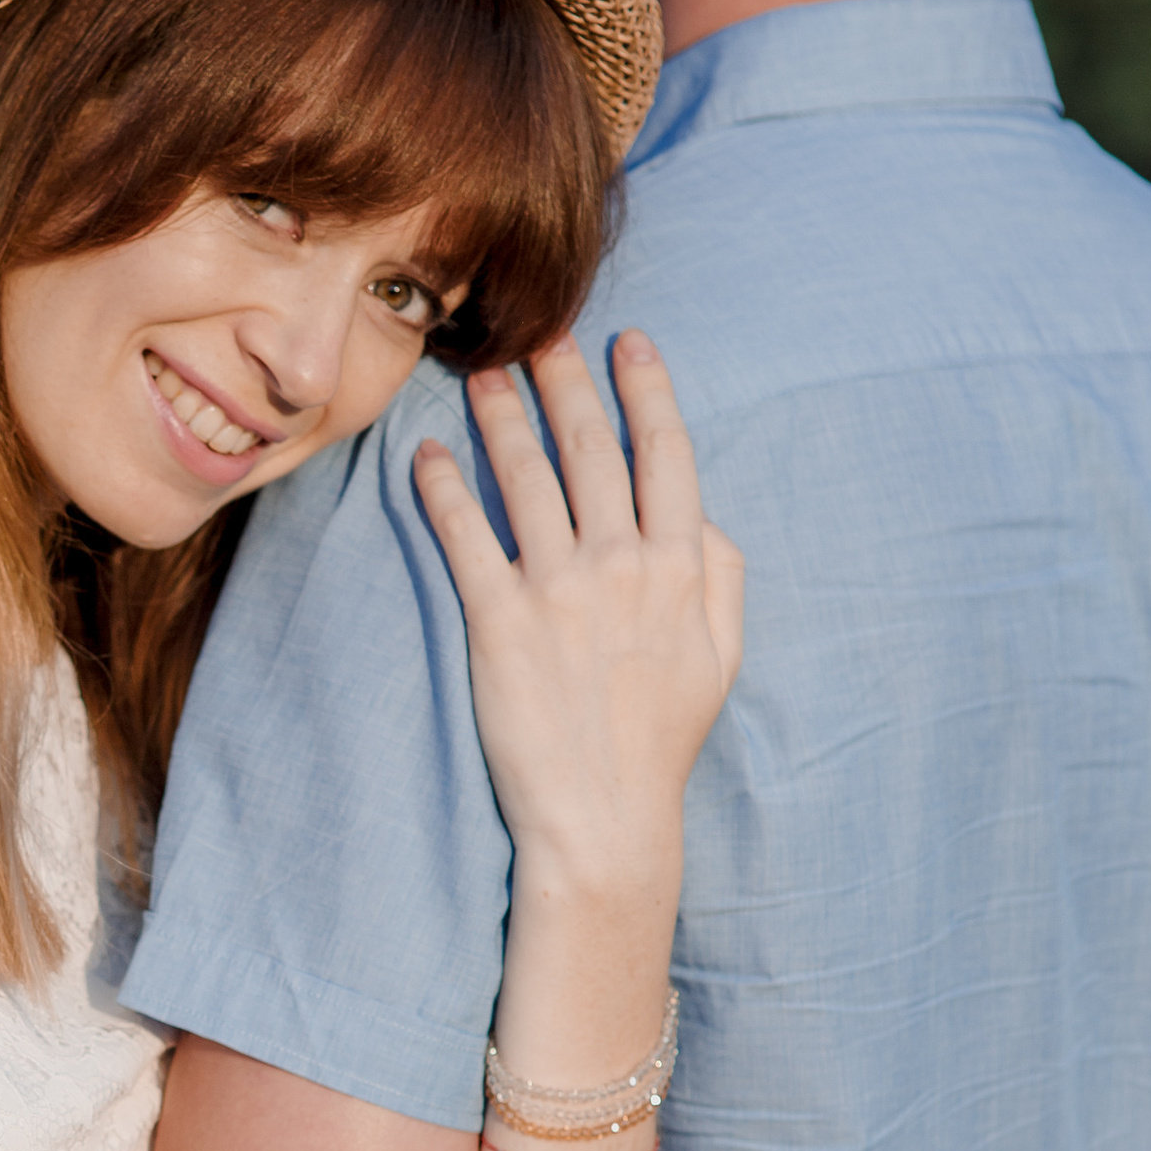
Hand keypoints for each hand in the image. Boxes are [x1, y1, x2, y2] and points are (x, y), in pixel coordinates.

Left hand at [413, 332, 742, 897]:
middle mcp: (622, 565)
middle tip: (542, 332)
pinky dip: (444, 490)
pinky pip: (467, 538)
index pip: (666, 454)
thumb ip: (722, 577)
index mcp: (681, 567)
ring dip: (502, 417)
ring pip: (526, 478)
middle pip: (591, 448)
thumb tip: (707, 520)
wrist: (605, 818)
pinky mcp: (500, 623)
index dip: (647, 391)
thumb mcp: (721, 657)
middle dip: (567, 380)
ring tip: (482, 375)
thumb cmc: (663, 741)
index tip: (629, 342)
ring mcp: (559, 591)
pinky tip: (428, 456)